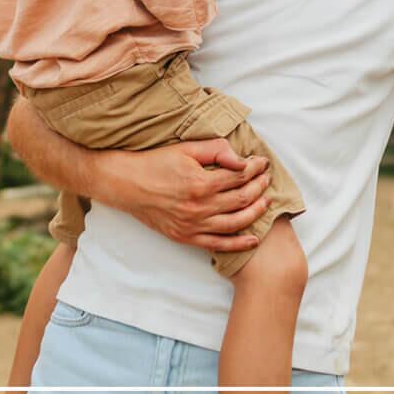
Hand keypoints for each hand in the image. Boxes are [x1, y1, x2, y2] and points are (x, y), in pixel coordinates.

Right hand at [108, 141, 271, 253]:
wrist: (126, 184)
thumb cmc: (156, 163)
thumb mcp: (186, 149)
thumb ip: (216, 150)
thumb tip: (242, 159)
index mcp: (201, 183)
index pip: (240, 176)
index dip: (255, 168)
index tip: (262, 162)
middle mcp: (199, 207)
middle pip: (242, 199)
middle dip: (260, 187)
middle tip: (267, 179)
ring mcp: (193, 225)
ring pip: (236, 223)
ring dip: (256, 212)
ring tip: (266, 202)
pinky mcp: (186, 237)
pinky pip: (218, 244)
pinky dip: (239, 243)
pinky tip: (253, 238)